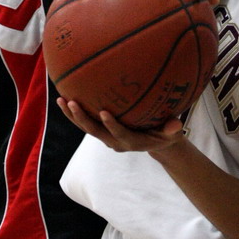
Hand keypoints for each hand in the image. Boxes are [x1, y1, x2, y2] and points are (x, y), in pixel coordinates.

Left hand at [58, 98, 184, 153]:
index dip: (111, 125)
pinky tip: (64, 96)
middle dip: (83, 118)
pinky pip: (85, 122)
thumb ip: (172, 129)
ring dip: (72, 115)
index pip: (119, 134)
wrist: (155, 141)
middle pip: (95, 131)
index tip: (104, 112)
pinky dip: (74, 112)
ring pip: (86, 127)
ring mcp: (106, 136)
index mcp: (132, 142)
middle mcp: (115, 141)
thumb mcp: (171, 133)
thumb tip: (177, 124)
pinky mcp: (102, 130)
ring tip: (61, 100)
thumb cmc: (165, 133)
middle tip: (73, 103)